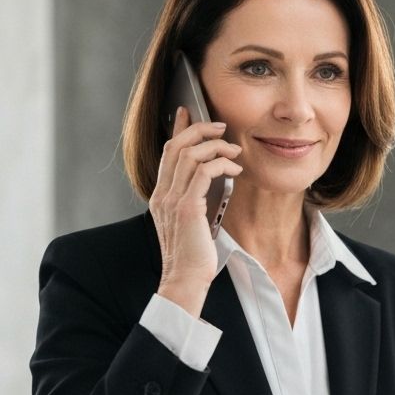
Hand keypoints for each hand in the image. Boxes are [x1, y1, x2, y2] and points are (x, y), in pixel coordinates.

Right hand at [149, 106, 242, 315]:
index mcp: (160, 197)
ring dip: (215, 146)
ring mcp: (171, 200)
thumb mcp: (190, 223)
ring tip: (234, 150)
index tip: (187, 112)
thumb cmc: (192, 257)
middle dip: (199, 129)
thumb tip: (210, 181)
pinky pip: (204, 172)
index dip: (177, 129)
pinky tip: (234, 170)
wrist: (184, 282)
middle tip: (221, 127)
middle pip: (176, 146)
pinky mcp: (186, 207)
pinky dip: (221, 164)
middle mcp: (162, 194)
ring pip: (189, 154)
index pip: (166, 153)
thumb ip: (193, 200)